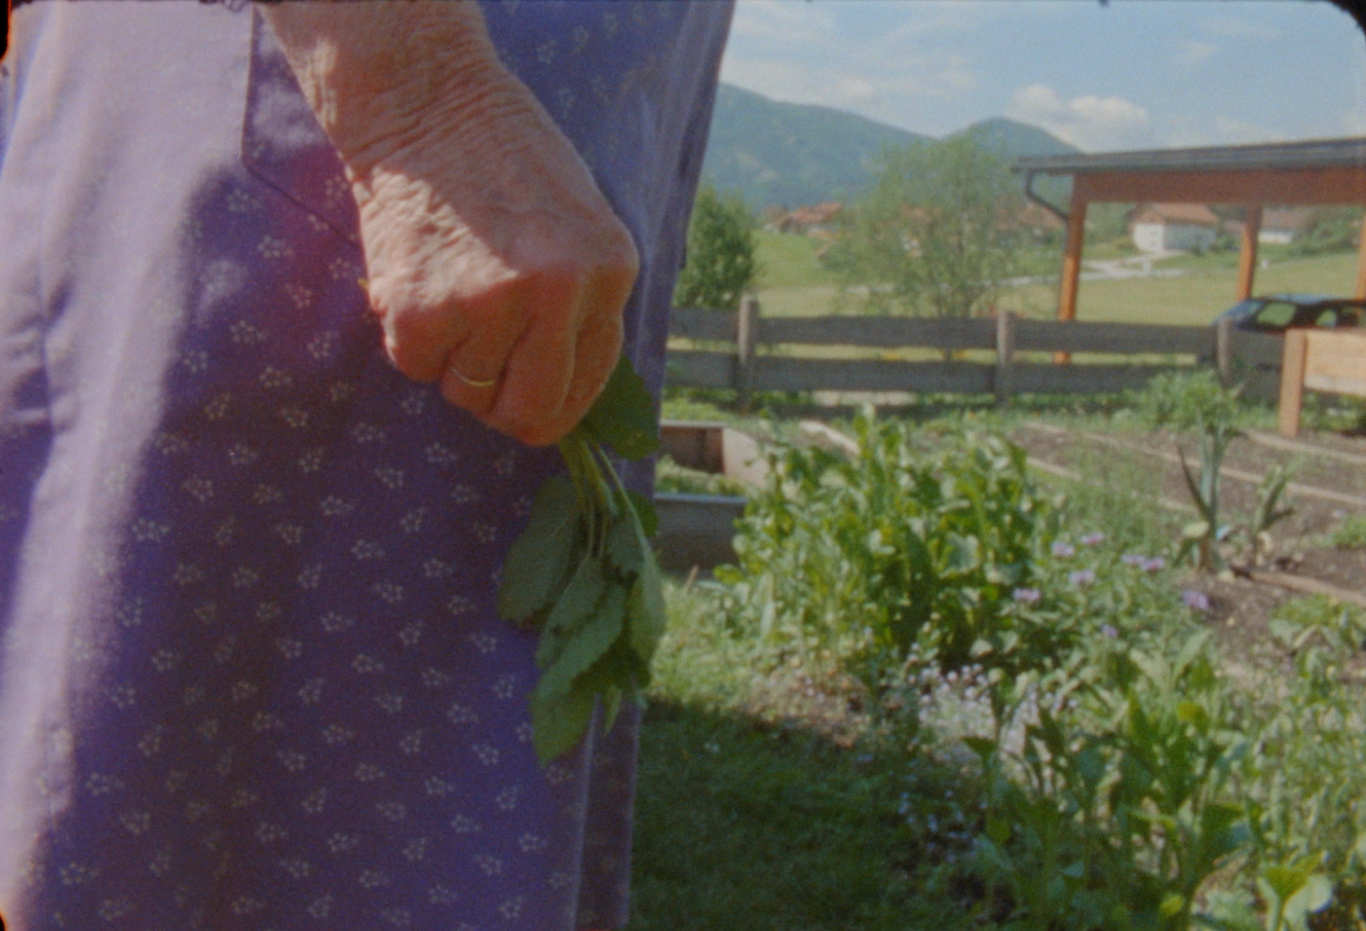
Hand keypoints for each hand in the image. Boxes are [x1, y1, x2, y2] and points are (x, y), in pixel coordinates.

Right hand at [352, 94, 636, 446]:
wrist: (425, 101)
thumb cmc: (502, 159)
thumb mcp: (579, 224)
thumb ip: (582, 302)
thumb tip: (562, 392)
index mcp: (610, 272)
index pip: (588, 386)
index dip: (554, 402)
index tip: (531, 400)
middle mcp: (560, 293)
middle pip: (531, 413)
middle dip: (502, 405)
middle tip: (480, 372)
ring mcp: (491, 304)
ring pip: (468, 391)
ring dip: (452, 357)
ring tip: (450, 290)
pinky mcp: (423, 312)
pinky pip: (417, 367)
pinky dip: (410, 337)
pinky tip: (417, 280)